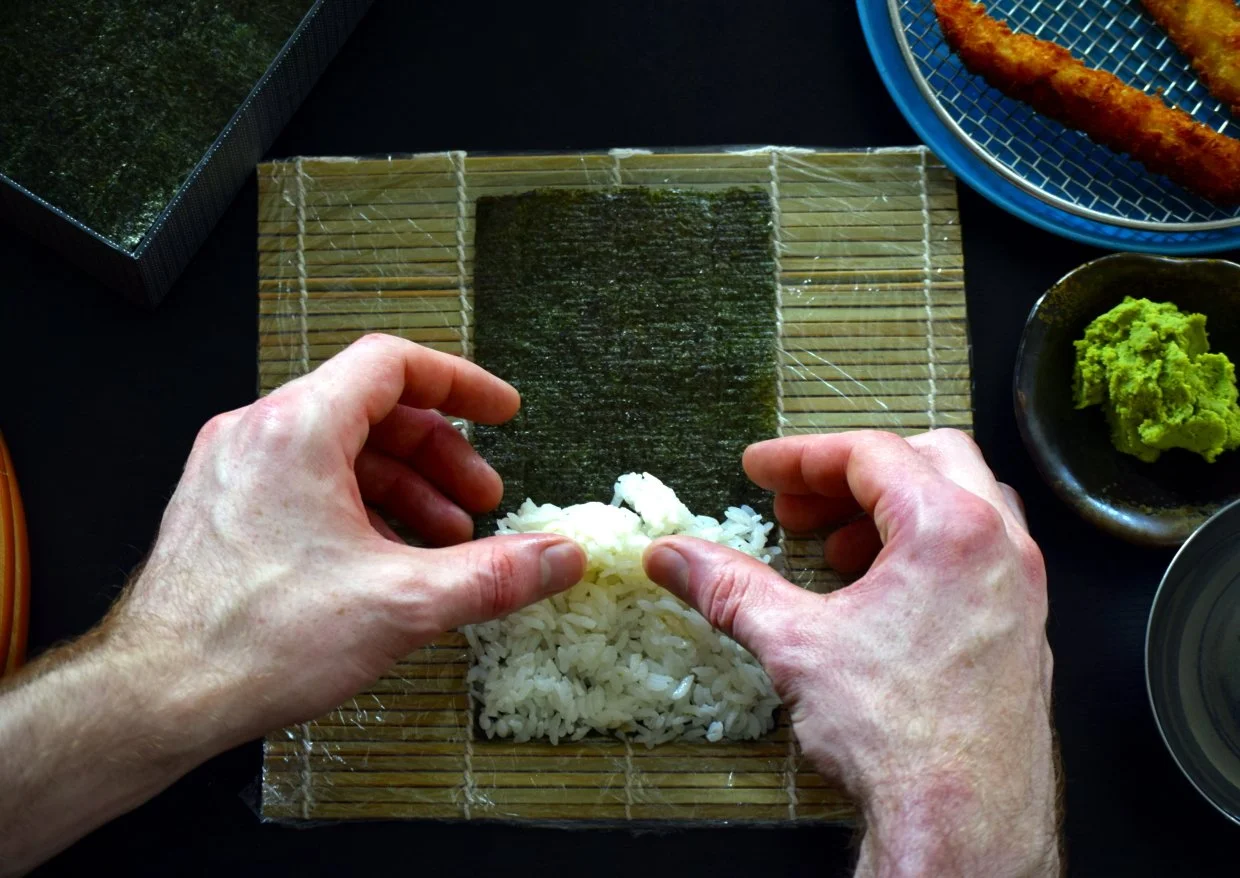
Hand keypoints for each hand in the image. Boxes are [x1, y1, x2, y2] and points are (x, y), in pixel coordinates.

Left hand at [104, 333, 586, 752]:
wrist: (156, 695)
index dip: (461, 384)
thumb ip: (496, 574)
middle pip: (373, 410)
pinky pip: (307, 482)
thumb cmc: (255, 640)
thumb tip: (560, 557)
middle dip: (441, 456)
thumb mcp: (404, 603)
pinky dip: (360, 506)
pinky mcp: (224, 507)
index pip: (394, 363)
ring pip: (340, 449)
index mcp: (298, 429)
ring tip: (444, 541)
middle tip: (483, 501)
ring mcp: (234, 469)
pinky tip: (389, 560)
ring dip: (405, 487)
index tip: (501, 411)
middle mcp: (258, 433)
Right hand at [643, 430, 1057, 876]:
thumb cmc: (900, 736)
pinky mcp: (1022, 627)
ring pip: (962, 503)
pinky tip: (879, 595)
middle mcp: (999, 546)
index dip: (801, 456)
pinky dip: (924, 549)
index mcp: (950, 529)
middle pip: (926, 459)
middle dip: (852, 473)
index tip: (760, 471)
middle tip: (797, 506)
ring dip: (893, 509)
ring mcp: (1019, 587)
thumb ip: (728, 587)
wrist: (966, 824)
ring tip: (835, 551)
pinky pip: (977, 553)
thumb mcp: (795, 645)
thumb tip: (673, 556)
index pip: (870, 453)